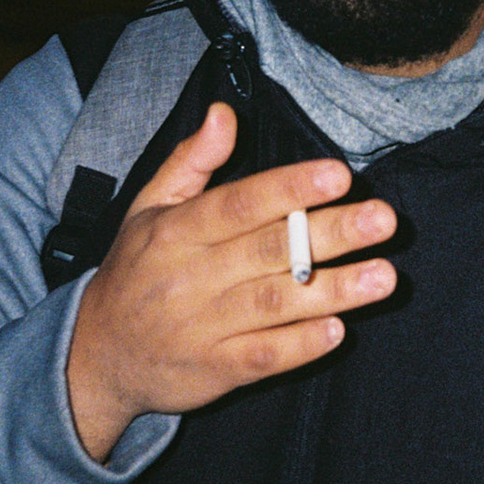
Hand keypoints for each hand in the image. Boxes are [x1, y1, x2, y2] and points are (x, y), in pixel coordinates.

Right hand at [65, 102, 397, 460]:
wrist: (98, 356)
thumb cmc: (137, 270)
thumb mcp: (149, 208)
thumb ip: (191, 161)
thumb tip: (224, 113)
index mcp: (177, 231)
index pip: (239, 204)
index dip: (289, 188)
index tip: (340, 174)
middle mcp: (191, 277)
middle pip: (269, 251)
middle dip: (330, 234)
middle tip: (383, 219)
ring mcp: (203, 327)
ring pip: (274, 305)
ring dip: (333, 291)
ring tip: (385, 276)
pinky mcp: (215, 371)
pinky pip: (262, 358)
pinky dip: (300, 346)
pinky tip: (339, 331)